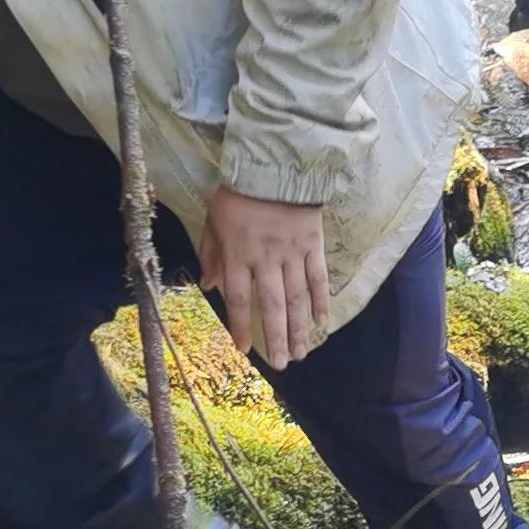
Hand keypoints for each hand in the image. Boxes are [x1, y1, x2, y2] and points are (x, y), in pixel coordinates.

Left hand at [202, 187, 328, 368]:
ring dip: (298, 328)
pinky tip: (321, 321)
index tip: (245, 349)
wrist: (275, 164)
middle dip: (276, 338)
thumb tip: (207, 284)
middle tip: (281, 364)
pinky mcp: (313, 244)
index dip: (240, 326)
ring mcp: (292, 253)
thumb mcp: (214, 220)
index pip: (238, 298)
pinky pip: (318, 277)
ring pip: (296, 298)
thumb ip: (212, 253)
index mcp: (238, 254)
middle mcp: (266, 259)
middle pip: (271, 306)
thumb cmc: (238, 193)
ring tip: (300, 352)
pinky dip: (320, 300)